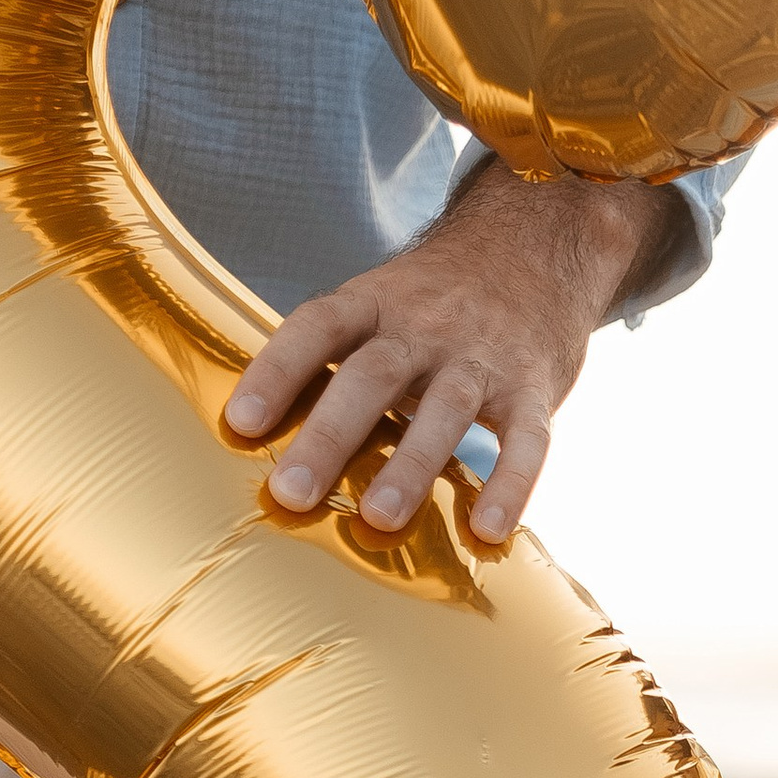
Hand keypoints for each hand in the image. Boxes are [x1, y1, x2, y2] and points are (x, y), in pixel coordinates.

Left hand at [222, 160, 689, 544]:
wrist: (535, 247)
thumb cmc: (439, 299)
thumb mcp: (382, 302)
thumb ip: (338, 356)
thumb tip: (263, 428)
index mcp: (376, 302)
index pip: (318, 327)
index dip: (278, 371)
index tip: (242, 423)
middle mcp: (425, 326)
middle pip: (372, 376)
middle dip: (330, 436)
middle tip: (293, 494)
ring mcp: (482, 357)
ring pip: (445, 409)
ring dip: (410, 466)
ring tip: (379, 519)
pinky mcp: (533, 388)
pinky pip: (526, 441)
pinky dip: (510, 486)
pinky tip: (487, 530)